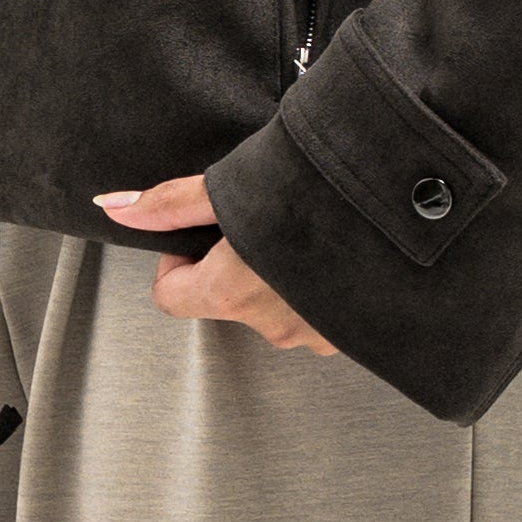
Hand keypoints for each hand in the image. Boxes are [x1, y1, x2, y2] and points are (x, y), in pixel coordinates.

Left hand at [94, 175, 338, 356]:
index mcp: (233, 293)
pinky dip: (323, 286)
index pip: (173, 296)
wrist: (410, 208)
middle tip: (267, 216)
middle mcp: (272, 326)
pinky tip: (341, 248)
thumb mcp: (234, 186)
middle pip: (227, 298)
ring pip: (276, 303)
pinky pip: (320, 311)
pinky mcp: (357, 335)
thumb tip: (112, 206)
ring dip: (284, 273)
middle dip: (238, 261)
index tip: (208, 230)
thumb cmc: (320, 193)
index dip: (181, 258)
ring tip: (310, 226)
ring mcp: (318, 336)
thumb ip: (172, 202)